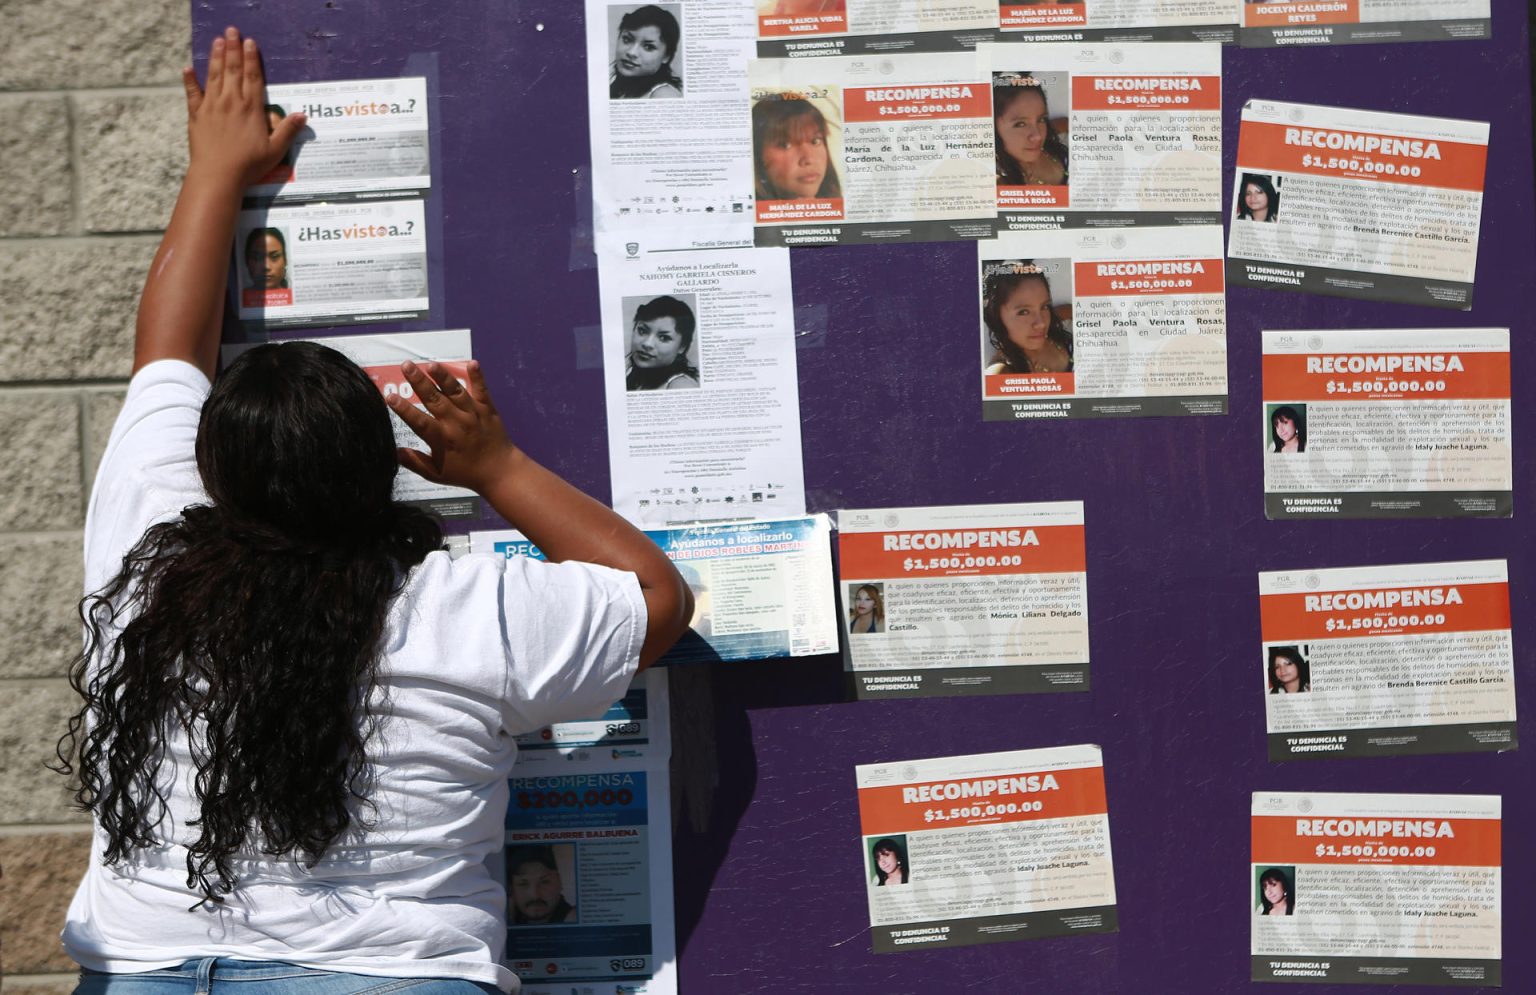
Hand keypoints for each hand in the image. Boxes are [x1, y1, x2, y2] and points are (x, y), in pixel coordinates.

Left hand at [182, 26, 304, 186]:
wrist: (218, 175)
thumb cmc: (249, 165)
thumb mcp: (275, 150)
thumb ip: (287, 131)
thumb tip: (302, 115)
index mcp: (251, 108)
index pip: (252, 77)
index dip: (252, 58)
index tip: (250, 42)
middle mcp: (231, 102)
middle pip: (233, 70)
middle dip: (233, 49)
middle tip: (231, 30)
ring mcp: (212, 106)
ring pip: (214, 76)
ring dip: (216, 57)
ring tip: (217, 41)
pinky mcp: (197, 115)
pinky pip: (192, 94)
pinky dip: (189, 80)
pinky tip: (187, 69)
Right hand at [388, 361, 520, 492]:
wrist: (500, 471)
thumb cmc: (466, 473)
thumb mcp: (437, 474)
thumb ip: (415, 462)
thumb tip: (393, 451)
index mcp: (442, 439)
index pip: (419, 421)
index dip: (404, 409)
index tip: (390, 397)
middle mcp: (456, 424)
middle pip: (435, 400)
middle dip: (419, 382)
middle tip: (406, 365)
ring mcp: (473, 414)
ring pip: (456, 392)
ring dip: (443, 377)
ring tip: (430, 364)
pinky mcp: (488, 409)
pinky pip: (482, 390)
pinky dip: (478, 377)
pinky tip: (473, 362)